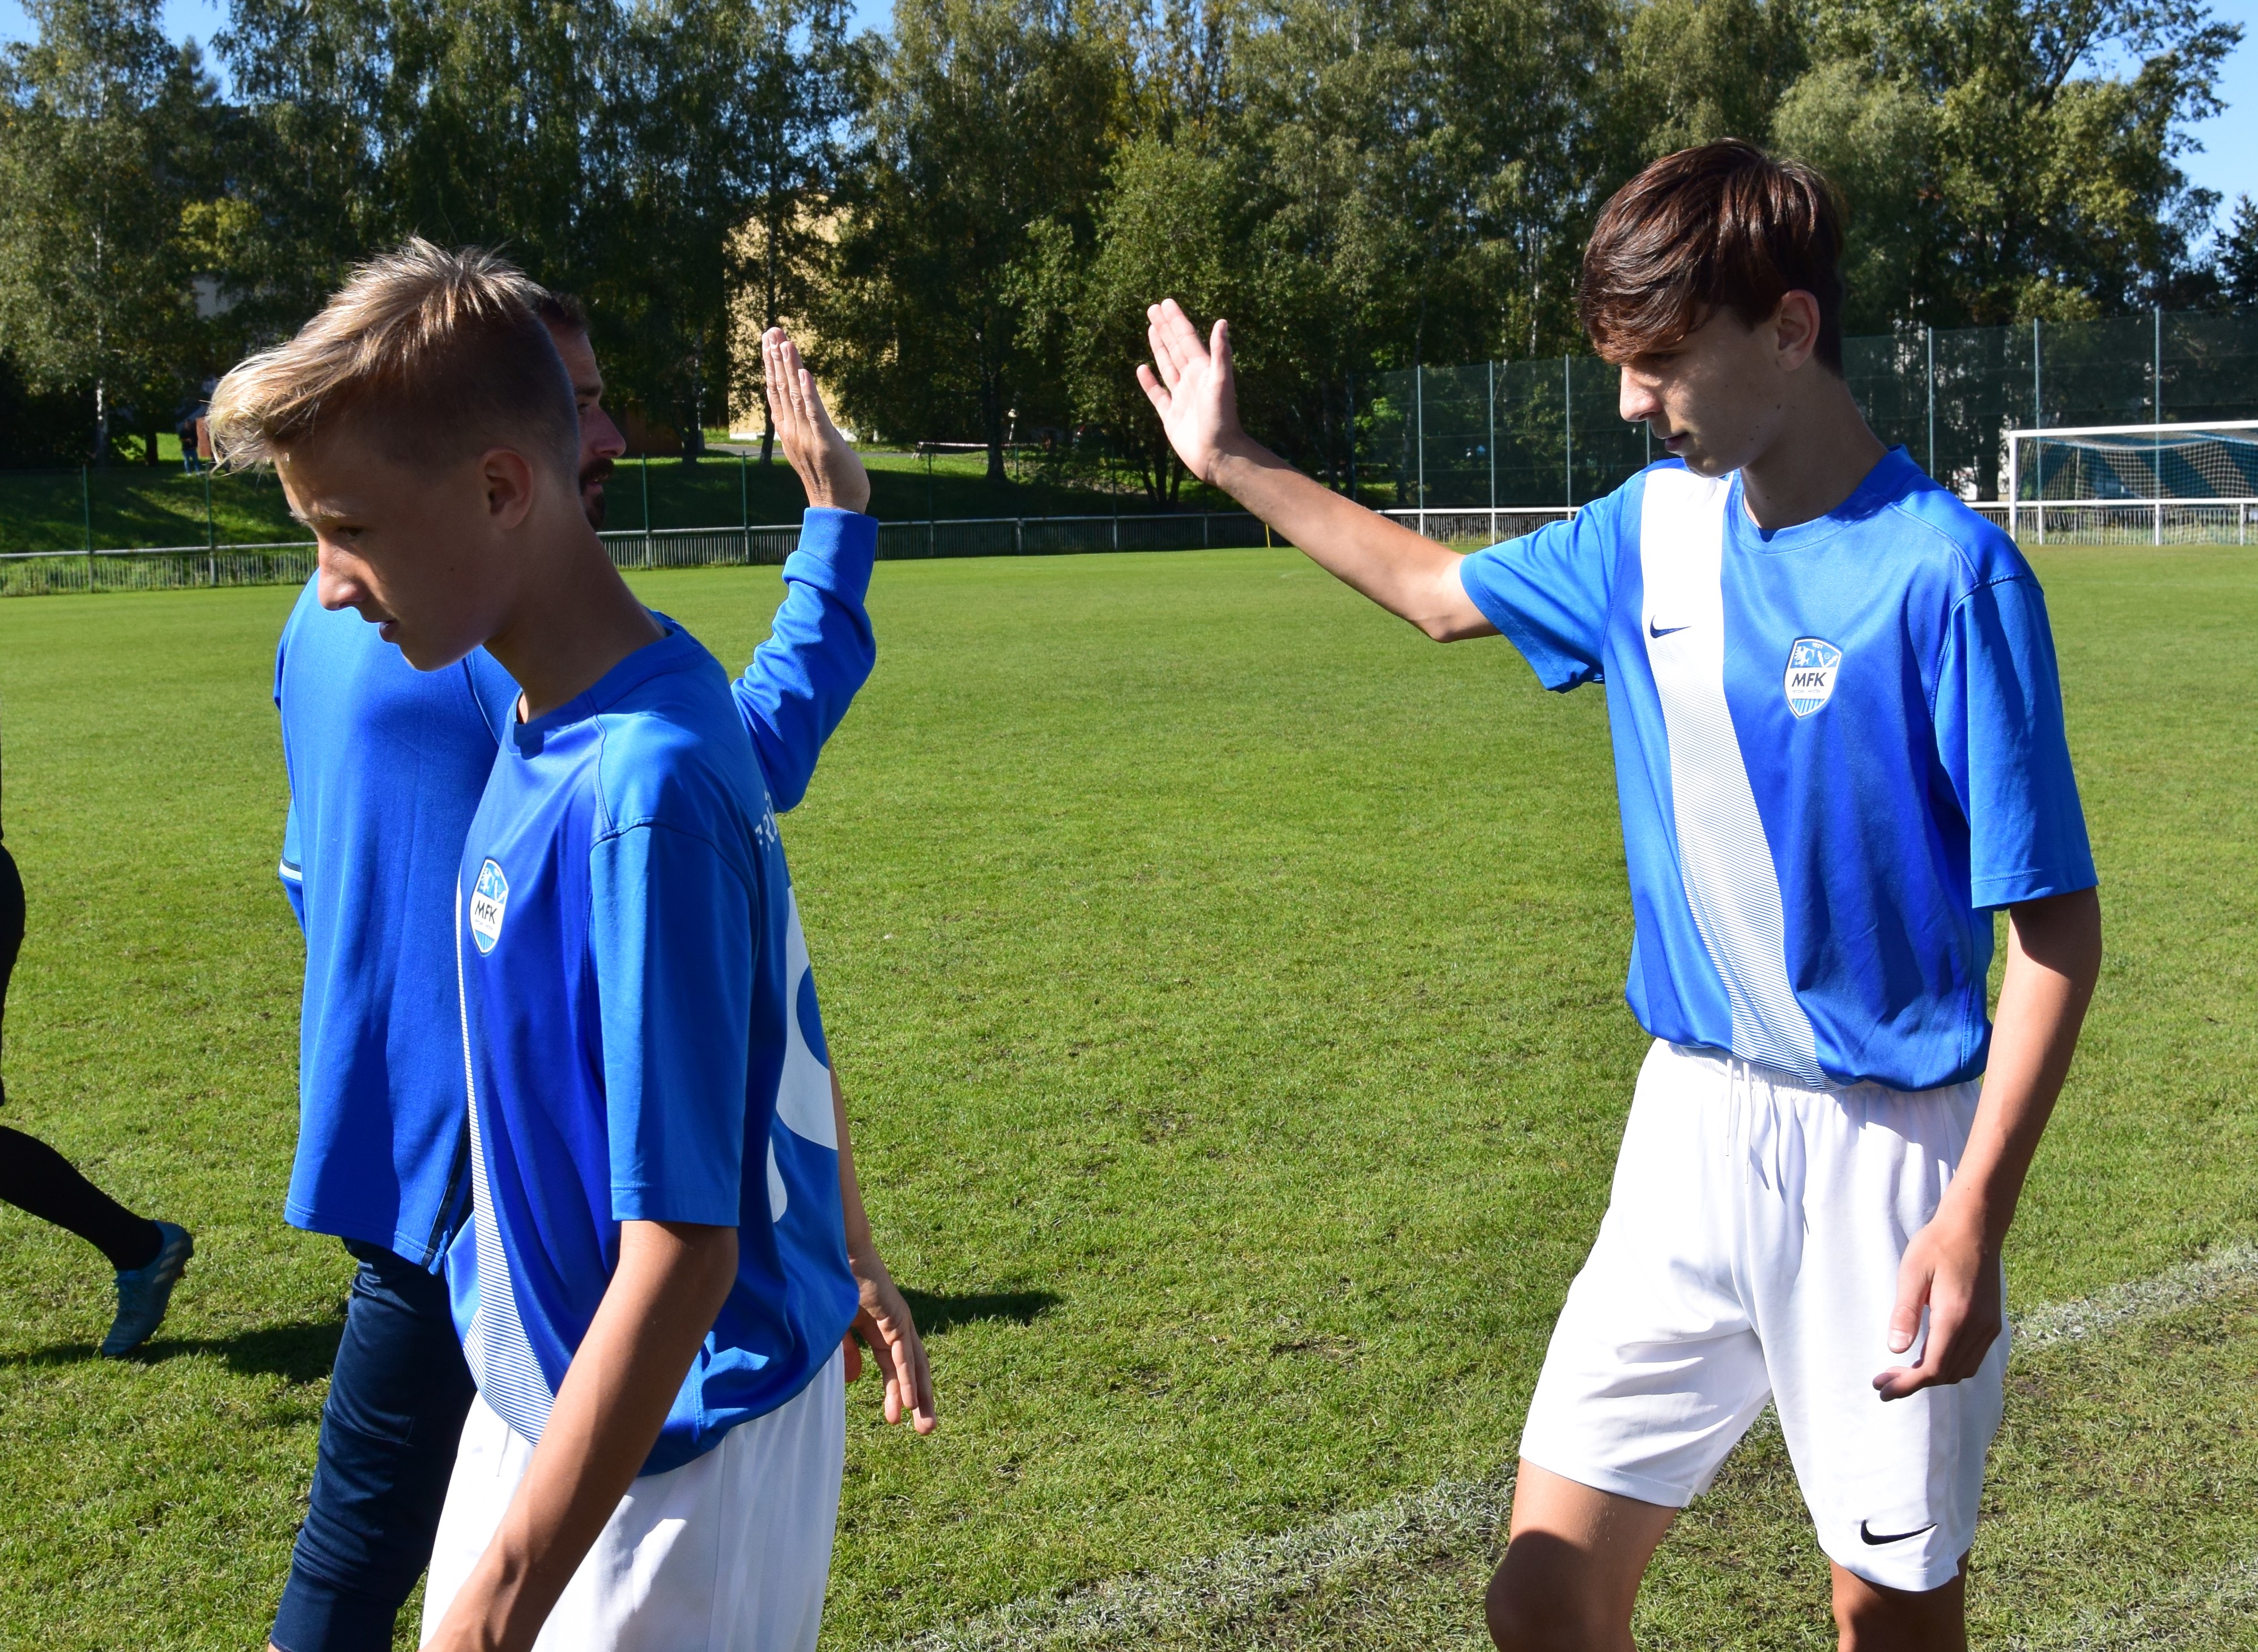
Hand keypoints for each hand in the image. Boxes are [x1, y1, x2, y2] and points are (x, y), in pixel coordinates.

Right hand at [762, 327, 868, 514]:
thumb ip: (805, 427)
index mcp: (789, 431)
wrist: (837, 511)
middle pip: (781, 388)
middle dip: (776, 358)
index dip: (772, 365)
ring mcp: (807, 437)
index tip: (770, 340)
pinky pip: (815, 413)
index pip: (776, 391)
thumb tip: (802, 410)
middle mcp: (793, 431)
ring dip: (790, 367)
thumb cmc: (830, 481)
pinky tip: (806, 372)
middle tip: (772, 330)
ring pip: (795, 395)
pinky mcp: (824, 443)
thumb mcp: (811, 448)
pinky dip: (809, 392)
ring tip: (785, 342)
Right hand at [842, 1252, 935, 1433]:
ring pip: (915, 1365)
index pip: (896, 1367)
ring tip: (924, 1426)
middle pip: (913, 1370)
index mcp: (881, 1328)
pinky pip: (903, 1354)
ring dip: (920, 1397)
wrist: (834, 1252)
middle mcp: (896, 1326)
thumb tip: (856, 1381)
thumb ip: (848, 1353)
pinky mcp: (895, 1317)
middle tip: (925, 1430)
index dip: (897, 1393)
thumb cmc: (833, 1283)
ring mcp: (899, 1320)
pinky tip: (910, 1402)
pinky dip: (907, 1379)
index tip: (893, 1420)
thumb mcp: (838, 1328)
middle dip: (919, 1401)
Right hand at [1136, 298, 1249, 485]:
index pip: (1187, 339)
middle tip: (1153, 308)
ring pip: (1166, 366)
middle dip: (1164, 328)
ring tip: (1150, 329)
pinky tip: (1141, 368)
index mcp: (1202, 370)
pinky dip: (1149, 381)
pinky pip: (1157, 394)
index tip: (1166, 302)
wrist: (1218, 454)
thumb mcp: (1221, 382)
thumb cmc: (1221, 419)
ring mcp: (1180, 397)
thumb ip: (1221, 353)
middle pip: (1175, 347)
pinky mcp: (1170, 415)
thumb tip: (1222, 322)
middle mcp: (1191, 380)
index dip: (1176, 320)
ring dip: (1158, 347)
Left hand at [1873, 1200, 2002, 1400]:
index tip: (1882, 1388)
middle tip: (1884, 1382)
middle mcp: (1978, 1327)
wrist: (1975, 1227)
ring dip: (1933, 1376)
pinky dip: (1950, 1365)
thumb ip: (1904, 1313)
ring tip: (1902, 1373)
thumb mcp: (1912, 1273)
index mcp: (1956, 1316)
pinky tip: (1928, 1356)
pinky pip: (1973, 1356)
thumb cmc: (1937, 1245)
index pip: (1934, 1368)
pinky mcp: (1992, 1321)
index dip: (1908, 1384)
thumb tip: (1895, 1349)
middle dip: (1915, 1383)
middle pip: (1948, 1374)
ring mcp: (1989, 1326)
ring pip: (1963, 1369)